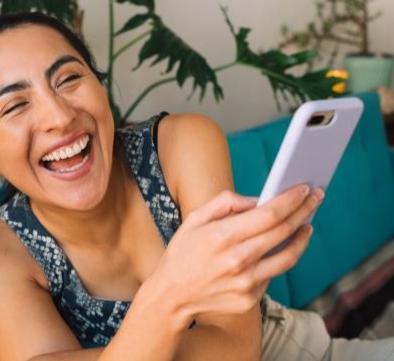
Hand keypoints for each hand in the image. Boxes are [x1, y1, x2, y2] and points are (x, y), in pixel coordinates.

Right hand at [151, 185, 322, 322]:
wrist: (171, 296)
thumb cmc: (182, 253)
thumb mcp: (194, 219)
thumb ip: (225, 203)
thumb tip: (256, 200)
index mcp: (222, 236)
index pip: (269, 214)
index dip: (291, 199)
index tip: (305, 188)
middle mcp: (238, 260)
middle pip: (284, 231)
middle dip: (304, 211)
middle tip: (316, 198)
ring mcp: (246, 282)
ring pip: (288, 256)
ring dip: (302, 237)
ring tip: (307, 225)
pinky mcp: (250, 298)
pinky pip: (272, 274)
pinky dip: (278, 258)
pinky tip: (281, 247)